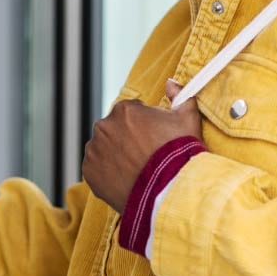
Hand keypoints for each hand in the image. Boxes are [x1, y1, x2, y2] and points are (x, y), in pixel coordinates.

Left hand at [81, 80, 202, 212]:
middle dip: (126, 138)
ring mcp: (94, 149)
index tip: (153, 139)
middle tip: (144, 156)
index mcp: (124, 109)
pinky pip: (96, 167)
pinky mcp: (89, 170)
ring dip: (114, 154)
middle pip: (114, 129)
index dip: (144, 125)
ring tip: (136, 170)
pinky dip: (106, 172)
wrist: (170, 191)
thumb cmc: (180, 154)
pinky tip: (125, 179)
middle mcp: (103, 126)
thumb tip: (171, 83)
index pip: (130, 112)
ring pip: (103, 148)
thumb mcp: (187, 119)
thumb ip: (180, 96)